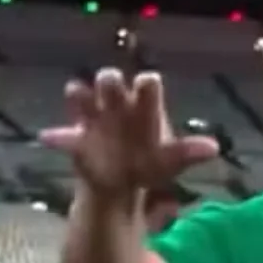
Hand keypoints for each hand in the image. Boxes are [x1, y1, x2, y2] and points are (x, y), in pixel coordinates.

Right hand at [39, 69, 217, 196]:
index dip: (146, 85)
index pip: (146, 87)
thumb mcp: (170, 160)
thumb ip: (188, 152)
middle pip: (110, 82)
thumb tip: (214, 148)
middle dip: (109, 81)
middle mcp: (118, 104)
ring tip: (76, 93)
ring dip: (81, 95)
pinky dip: (58, 136)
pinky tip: (49, 137)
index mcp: (144, 106)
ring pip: (84, 98)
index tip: (146, 83)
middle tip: (108, 81)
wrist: (122, 180)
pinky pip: (64, 135)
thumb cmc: (151, 162)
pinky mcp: (76, 137)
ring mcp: (95, 117)